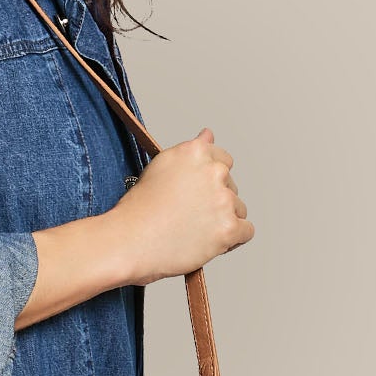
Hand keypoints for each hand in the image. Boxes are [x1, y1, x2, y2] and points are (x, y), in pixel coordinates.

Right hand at [109, 127, 254, 285]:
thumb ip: (191, 151)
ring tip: (193, 230)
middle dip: (215, 200)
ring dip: (222, 220)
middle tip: (188, 215)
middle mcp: (213, 171)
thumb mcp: (161, 166)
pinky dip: (231, 239)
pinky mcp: (229, 228)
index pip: (223, 161)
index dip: (209, 181)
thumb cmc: (138, 210)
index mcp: (195, 151)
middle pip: (231, 186)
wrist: (129, 241)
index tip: (196, 193)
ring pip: (238, 209)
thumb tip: (209, 135)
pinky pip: (246, 231)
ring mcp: (223, 200)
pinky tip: (210, 241)